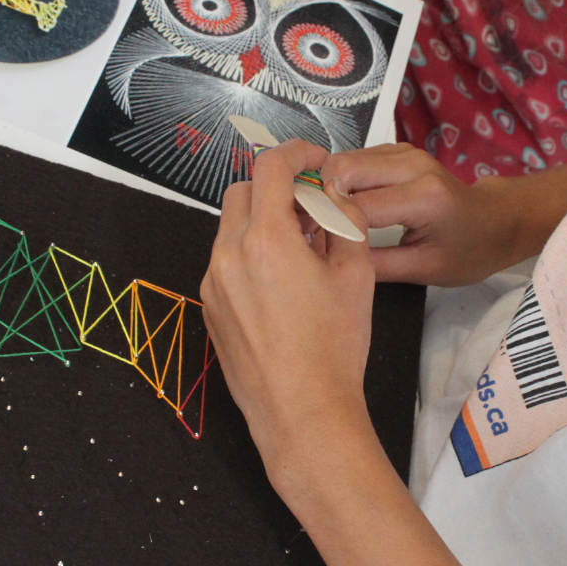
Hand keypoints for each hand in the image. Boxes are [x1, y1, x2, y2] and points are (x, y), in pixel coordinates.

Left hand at [201, 140, 377, 485]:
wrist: (302, 412)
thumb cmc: (335, 346)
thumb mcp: (356, 275)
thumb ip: (344, 221)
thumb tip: (334, 196)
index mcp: (266, 238)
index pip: (271, 167)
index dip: (296, 152)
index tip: (316, 159)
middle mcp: (228, 254)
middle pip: (243, 191)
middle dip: (276, 187)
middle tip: (312, 205)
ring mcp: (213, 282)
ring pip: (231, 228)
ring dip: (262, 221)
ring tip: (301, 246)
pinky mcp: (210, 308)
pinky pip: (225, 262)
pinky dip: (250, 253)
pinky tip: (282, 281)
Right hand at [321, 143, 525, 285]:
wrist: (497, 221)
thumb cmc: (468, 251)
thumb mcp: (424, 270)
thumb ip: (375, 265)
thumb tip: (327, 261)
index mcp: (423, 198)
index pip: (355, 206)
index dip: (324, 224)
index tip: (304, 244)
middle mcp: (412, 165)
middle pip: (342, 169)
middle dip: (316, 197)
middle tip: (303, 229)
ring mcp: (404, 152)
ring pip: (343, 159)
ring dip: (323, 187)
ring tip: (315, 219)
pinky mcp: (396, 150)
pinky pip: (354, 159)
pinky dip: (338, 181)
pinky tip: (335, 206)